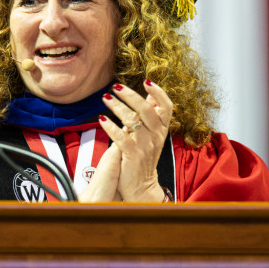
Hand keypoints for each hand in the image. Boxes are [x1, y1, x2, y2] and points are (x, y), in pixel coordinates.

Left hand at [78, 80, 172, 202]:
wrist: (141, 186)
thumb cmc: (143, 158)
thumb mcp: (151, 136)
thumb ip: (150, 117)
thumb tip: (148, 95)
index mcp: (162, 129)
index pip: (167, 107)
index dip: (158, 93)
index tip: (146, 81)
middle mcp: (156, 136)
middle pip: (147, 109)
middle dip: (130, 95)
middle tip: (116, 86)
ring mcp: (145, 146)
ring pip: (133, 120)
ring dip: (117, 107)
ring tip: (105, 98)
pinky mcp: (132, 156)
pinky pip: (121, 137)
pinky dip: (110, 127)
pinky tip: (102, 119)